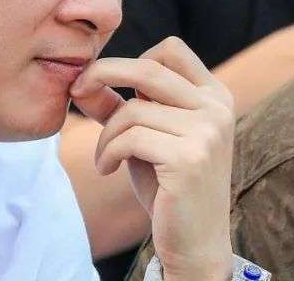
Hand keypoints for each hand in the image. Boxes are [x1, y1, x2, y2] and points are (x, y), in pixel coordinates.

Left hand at [70, 37, 234, 280]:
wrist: (194, 242)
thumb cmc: (167, 187)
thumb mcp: (145, 137)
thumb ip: (118, 105)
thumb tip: (80, 79)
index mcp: (214, 96)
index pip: (171, 49)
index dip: (130, 59)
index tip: (102, 79)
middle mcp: (217, 108)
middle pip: (147, 68)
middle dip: (101, 73)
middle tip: (76, 91)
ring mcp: (208, 132)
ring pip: (132, 110)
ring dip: (106, 135)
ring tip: (106, 157)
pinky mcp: (190, 158)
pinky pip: (130, 138)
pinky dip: (108, 152)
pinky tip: (108, 169)